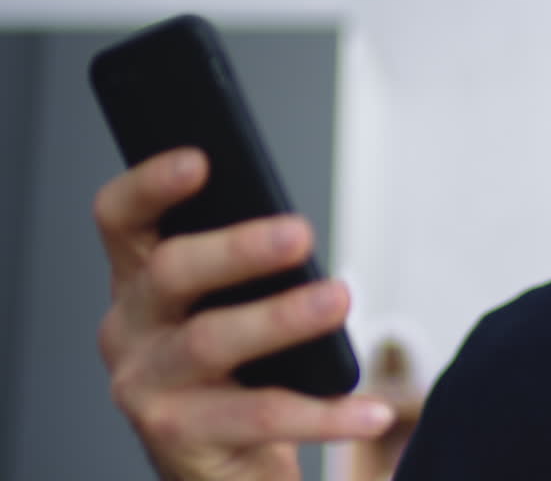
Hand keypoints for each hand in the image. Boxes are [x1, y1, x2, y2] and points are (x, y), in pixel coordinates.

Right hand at [94, 148, 393, 480]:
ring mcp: (145, 387)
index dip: (151, 185)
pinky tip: (370, 409)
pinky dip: (325, 414)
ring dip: (281, 317)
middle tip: (300, 232)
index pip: (121, 219)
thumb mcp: (231, 307)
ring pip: (211, 340)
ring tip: (339, 299)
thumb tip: (294, 228)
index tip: (201, 159)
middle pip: (170, 271)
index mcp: (140, 282)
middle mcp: (129, 330)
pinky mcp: (176, 438)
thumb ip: (244, 264)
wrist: (224, 464)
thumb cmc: (237, 369)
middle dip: (237, 247)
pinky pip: (259, 418)